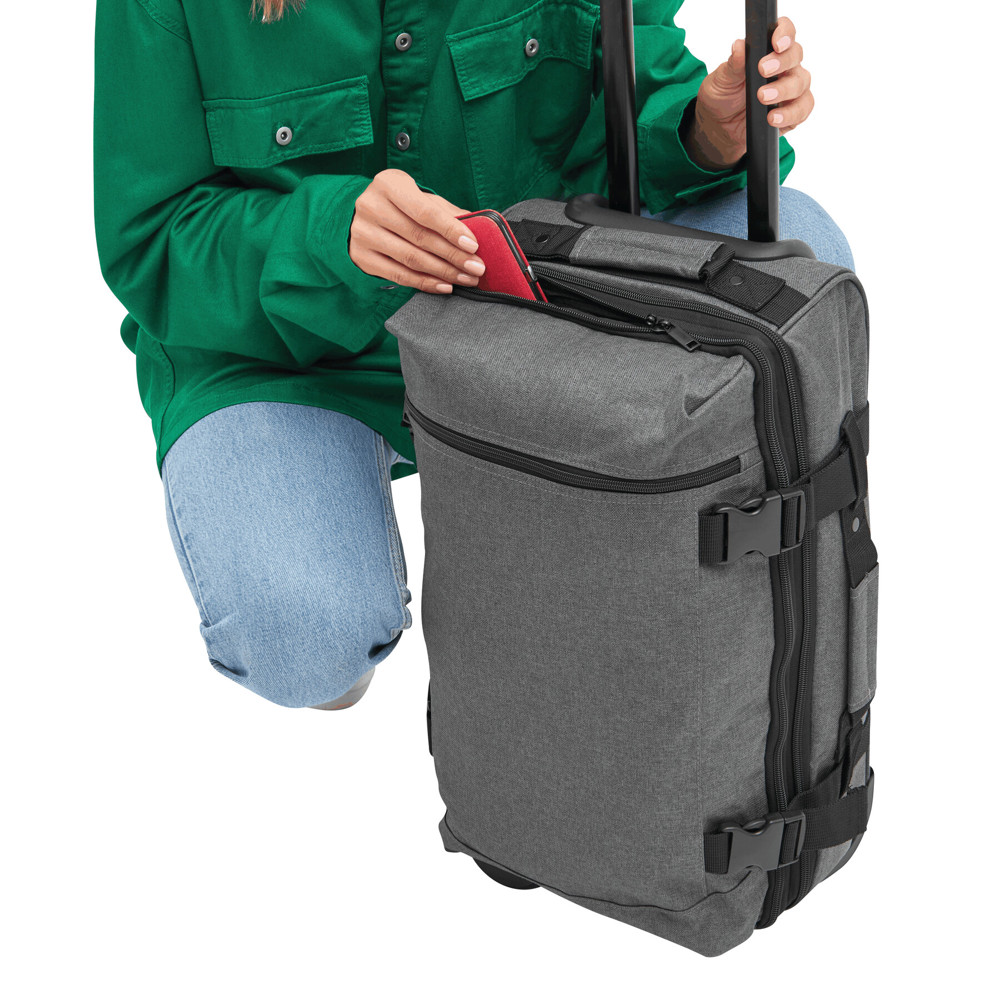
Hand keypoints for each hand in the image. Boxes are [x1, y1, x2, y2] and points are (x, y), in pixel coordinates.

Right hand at [349, 169, 484, 293]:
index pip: (425, 211)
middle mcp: (371, 207)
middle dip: (453, 256)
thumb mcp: (419, 198)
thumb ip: (446, 212)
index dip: (451, 230)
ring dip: (444, 272)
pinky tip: (445, 285)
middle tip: (477, 267)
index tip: (473, 246)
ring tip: (466, 279)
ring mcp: (363, 234)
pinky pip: (399, 275)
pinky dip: (425, 283)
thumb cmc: (398, 205)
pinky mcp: (362, 257)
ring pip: (411, 259)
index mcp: (388, 184)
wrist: (355, 216)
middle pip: (420, 238)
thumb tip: (480, 228)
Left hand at [685, 17, 813, 170]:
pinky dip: (789, 114)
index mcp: (768, 51)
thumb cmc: (722, 96)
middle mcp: (784, 66)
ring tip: (763, 97)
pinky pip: (802, 110)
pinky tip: (773, 118)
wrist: (719, 127)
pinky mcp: (792, 112)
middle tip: (763, 70)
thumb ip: (732, 64)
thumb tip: (739, 46)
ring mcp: (791, 88)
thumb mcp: (721, 80)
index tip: (776, 43)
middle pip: (795, 55)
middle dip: (782, 62)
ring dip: (784, 90)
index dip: (785, 33)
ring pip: (801, 83)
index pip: (784, 32)